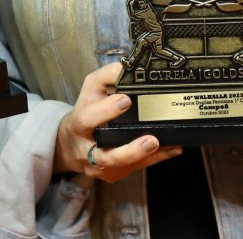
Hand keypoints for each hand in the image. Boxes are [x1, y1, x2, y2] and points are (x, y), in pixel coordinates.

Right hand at [53, 62, 183, 182]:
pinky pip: (135, 169)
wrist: (70, 143)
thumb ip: (107, 76)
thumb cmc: (86, 110)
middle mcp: (86, 151)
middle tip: (152, 140)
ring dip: (145, 158)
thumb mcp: (91, 88)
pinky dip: (154, 159)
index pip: (88, 119)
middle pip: (105, 157)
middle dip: (130, 150)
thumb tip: (128, 66)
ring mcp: (100, 167)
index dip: (106, 112)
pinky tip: (171, 149)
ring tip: (166, 146)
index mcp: (79, 124)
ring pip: (124, 167)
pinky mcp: (112, 175)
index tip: (126, 100)